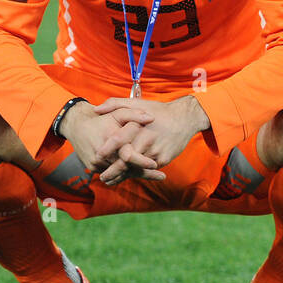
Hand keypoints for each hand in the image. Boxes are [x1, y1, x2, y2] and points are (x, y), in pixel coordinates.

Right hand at [58, 103, 164, 181]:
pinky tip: (136, 172)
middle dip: (143, 172)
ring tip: (153, 175)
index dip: (142, 161)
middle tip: (161, 176)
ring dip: (133, 173)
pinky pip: (110, 172)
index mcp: (110, 141)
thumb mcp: (118, 113)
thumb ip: (135, 114)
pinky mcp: (92, 167)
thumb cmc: (101, 118)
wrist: (76, 125)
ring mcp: (96, 163)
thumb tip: (152, 118)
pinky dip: (122, 172)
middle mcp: (102, 155)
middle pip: (125, 167)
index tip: (156, 165)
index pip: (129, 156)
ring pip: (118, 172)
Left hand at [93, 95, 210, 185]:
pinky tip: (127, 175)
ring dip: (124, 175)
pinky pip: (147, 169)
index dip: (107, 149)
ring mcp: (156, 151)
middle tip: (102, 177)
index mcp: (138, 125)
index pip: (119, 139)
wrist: (185, 118)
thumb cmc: (158, 111)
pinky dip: (137, 172)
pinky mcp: (164, 159)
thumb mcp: (137, 102)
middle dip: (113, 171)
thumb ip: (115, 104)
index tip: (97, 156)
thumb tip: (96, 110)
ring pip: (137, 167)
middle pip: (126, 159)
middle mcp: (147, 139)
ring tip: (111, 180)